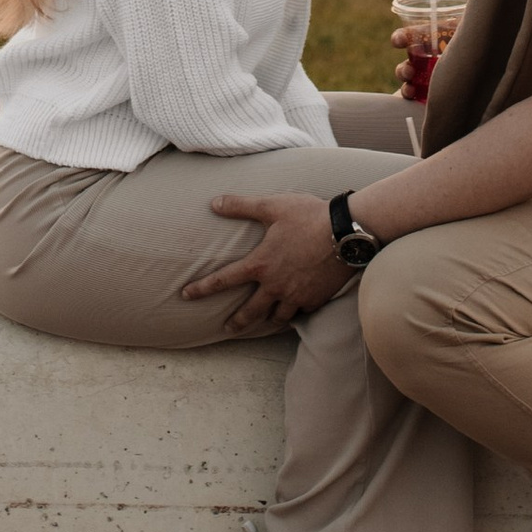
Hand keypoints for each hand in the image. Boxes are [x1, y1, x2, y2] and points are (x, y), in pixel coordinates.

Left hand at [181, 189, 349, 331]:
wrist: (346, 232)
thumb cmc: (308, 216)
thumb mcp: (272, 206)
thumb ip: (241, 206)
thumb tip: (214, 203)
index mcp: (260, 264)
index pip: (223, 280)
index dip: (201, 288)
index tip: (186, 295)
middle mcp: (275, 285)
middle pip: (250, 311)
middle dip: (237, 322)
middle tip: (228, 328)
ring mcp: (296, 295)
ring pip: (277, 317)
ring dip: (267, 320)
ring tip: (263, 322)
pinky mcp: (316, 299)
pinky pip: (301, 313)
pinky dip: (295, 314)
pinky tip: (294, 311)